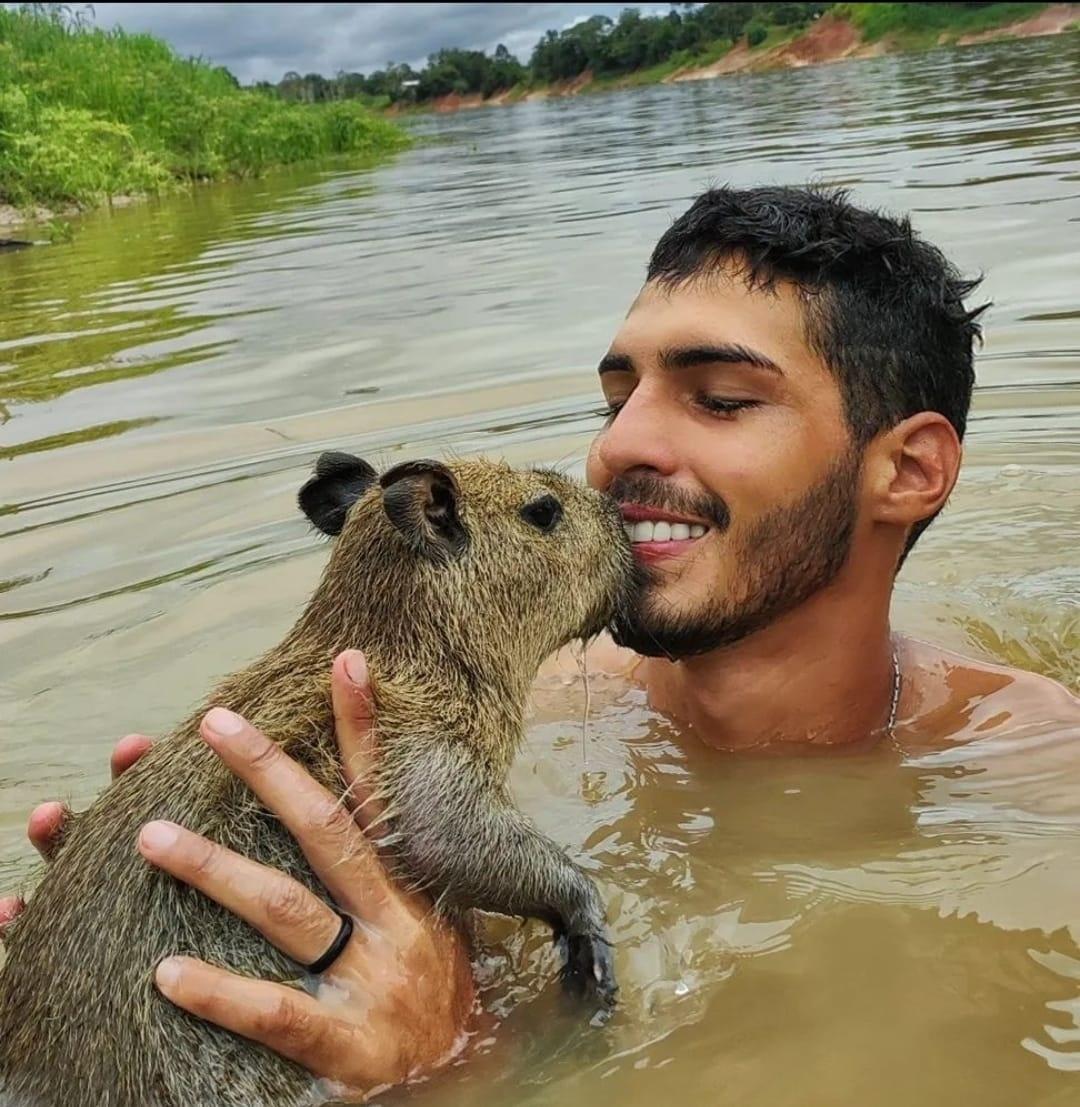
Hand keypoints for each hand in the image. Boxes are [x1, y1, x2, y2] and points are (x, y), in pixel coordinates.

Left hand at [0, 652, 476, 1099]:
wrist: (467, 1083)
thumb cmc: (436, 999)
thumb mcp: (430, 928)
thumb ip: (390, 881)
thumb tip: (346, 813)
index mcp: (410, 890)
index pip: (380, 795)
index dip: (364, 728)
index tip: (345, 662)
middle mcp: (394, 924)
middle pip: (324, 831)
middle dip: (267, 771)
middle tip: (213, 722)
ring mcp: (372, 983)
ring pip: (285, 911)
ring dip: (216, 868)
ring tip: (150, 835)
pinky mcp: (348, 1049)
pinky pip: (274, 1013)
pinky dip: (220, 991)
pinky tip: (167, 971)